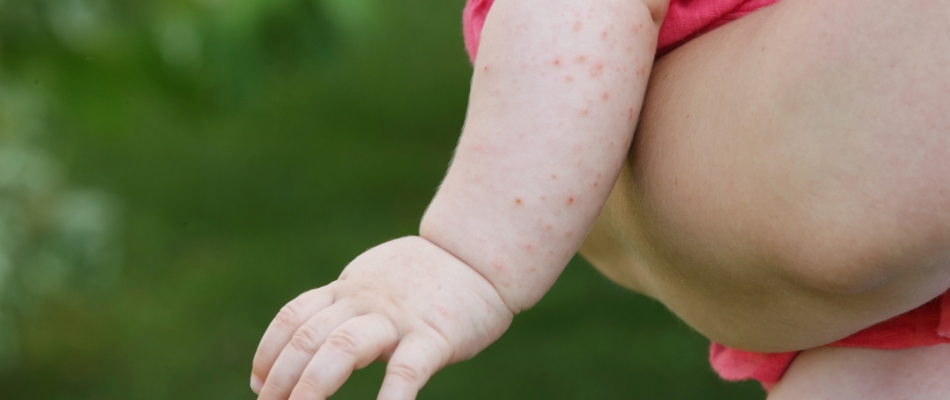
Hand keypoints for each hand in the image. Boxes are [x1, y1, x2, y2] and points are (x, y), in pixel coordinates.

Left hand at [251, 236, 513, 399]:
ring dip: (312, 386)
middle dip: (281, 378)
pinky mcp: (434, 336)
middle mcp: (365, 301)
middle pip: (307, 337)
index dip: (268, 352)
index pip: (293, 317)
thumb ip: (345, 308)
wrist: (481, 256)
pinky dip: (389, 398)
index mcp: (349, 290)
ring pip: (342, 349)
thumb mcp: (375, 284)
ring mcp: (398, 318)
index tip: (258, 383)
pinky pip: (406, 369)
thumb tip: (310, 343)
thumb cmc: (427, 278)